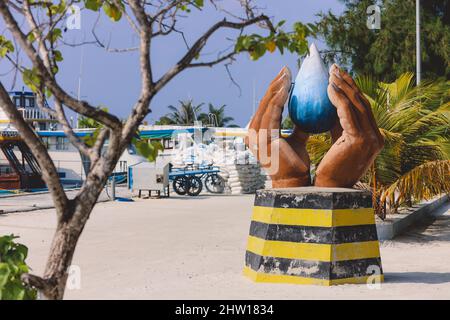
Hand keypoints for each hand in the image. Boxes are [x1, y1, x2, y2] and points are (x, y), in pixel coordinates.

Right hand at [245, 66, 310, 187]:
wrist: (293, 180)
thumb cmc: (295, 162)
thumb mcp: (297, 140)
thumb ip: (299, 126)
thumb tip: (307, 114)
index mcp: (259, 132)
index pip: (267, 106)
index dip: (276, 89)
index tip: (287, 75)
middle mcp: (253, 132)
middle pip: (264, 102)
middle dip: (275, 83)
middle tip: (286, 68)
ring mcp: (256, 135)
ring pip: (266, 105)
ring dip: (277, 87)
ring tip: (287, 74)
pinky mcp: (263, 137)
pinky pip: (272, 113)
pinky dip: (279, 98)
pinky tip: (287, 88)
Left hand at [314, 64, 383, 186]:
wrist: (331, 188)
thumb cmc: (331, 166)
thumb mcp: (339, 141)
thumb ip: (340, 124)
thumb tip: (332, 104)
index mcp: (374, 137)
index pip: (364, 107)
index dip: (352, 89)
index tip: (340, 76)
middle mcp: (377, 136)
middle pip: (363, 102)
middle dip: (349, 82)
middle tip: (335, 68)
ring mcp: (371, 139)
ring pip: (356, 105)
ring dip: (343, 86)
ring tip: (331, 74)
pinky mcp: (360, 140)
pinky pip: (347, 113)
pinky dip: (338, 99)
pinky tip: (328, 89)